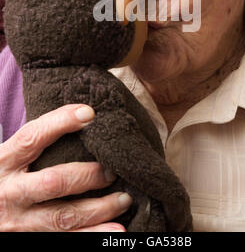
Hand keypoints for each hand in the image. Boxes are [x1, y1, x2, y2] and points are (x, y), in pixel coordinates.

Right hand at [0, 104, 132, 230]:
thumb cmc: (2, 176)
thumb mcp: (9, 157)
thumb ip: (35, 143)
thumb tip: (82, 117)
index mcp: (4, 162)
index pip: (32, 137)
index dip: (60, 122)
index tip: (89, 113)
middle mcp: (10, 192)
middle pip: (53, 182)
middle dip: (88, 176)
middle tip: (113, 170)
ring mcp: (18, 221)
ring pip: (63, 217)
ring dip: (98, 210)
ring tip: (124, 200)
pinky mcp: (28, 239)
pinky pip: (63, 239)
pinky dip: (91, 236)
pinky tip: (114, 230)